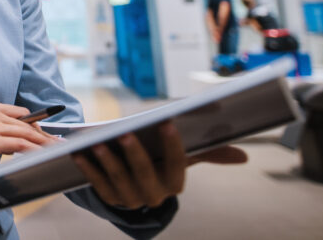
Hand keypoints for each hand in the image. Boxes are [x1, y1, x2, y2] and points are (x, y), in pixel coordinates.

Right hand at [0, 101, 58, 178]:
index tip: (47, 135)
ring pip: (26, 133)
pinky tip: (42, 155)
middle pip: (27, 123)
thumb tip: (21, 142)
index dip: (37, 125)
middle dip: (44, 135)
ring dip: (44, 143)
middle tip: (58, 144)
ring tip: (55, 150)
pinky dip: (34, 150)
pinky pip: (20, 144)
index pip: (21, 113)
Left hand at [72, 121, 246, 209]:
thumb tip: (244, 157)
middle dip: (135, 154)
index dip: (174, 145)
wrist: (136, 185)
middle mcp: (155, 195)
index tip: (168, 122)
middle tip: (125, 133)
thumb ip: (209, 153)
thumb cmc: (161, 162)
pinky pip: (97, 184)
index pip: (179, 164)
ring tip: (98, 142)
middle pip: (145, 174)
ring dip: (108, 161)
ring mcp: (131, 199)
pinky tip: (78, 151)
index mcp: (175, 183)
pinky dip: (88, 168)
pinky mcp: (109, 198)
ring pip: (119, 181)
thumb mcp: (183, 156)